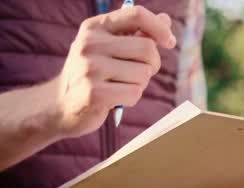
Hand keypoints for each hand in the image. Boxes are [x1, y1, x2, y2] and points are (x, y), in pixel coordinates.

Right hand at [52, 6, 175, 137]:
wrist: (61, 105)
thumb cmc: (93, 74)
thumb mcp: (110, 48)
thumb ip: (137, 34)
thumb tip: (166, 20)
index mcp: (95, 27)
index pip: (136, 14)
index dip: (159, 27)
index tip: (169, 41)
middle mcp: (90, 43)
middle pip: (147, 48)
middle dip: (152, 64)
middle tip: (139, 73)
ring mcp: (90, 68)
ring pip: (144, 73)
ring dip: (140, 84)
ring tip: (120, 86)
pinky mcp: (94, 93)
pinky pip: (134, 93)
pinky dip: (131, 99)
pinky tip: (115, 99)